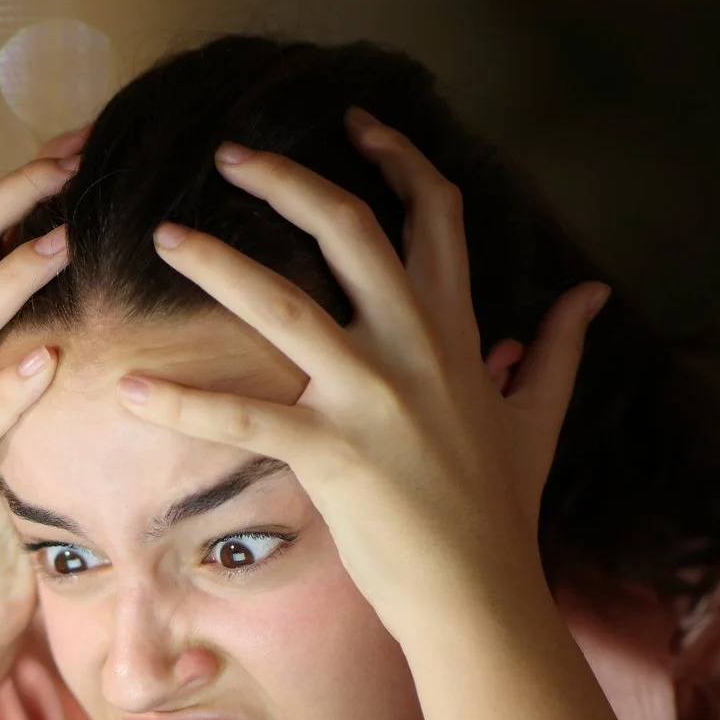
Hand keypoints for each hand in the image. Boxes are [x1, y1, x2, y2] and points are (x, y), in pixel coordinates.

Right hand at [0, 128, 83, 650]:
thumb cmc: (26, 505)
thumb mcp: (51, 410)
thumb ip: (71, 350)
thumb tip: (142, 291)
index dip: (28, 180)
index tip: (85, 138)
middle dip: (14, 199)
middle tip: (71, 158)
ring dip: (12, 279)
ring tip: (60, 240)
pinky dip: (8, 389)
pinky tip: (48, 361)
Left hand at [117, 109, 607, 647]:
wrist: (481, 596)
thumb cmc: (500, 512)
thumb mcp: (538, 417)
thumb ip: (558, 348)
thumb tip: (589, 296)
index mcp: (459, 333)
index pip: (434, 216)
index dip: (397, 157)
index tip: (355, 123)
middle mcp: (414, 348)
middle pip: (349, 230)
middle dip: (285, 181)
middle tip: (229, 153)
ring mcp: (371, 399)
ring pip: (283, 304)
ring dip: (216, 263)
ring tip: (164, 235)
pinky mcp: (330, 455)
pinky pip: (243, 419)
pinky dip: (182, 404)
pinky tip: (130, 389)